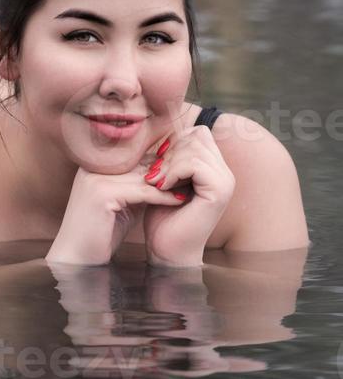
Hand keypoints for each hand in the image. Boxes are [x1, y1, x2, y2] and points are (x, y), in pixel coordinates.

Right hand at [45, 163, 184, 266]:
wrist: (76, 259)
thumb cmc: (100, 235)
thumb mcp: (122, 204)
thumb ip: (138, 187)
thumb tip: (166, 175)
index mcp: (94, 166)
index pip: (134, 156)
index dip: (162, 163)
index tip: (186, 169)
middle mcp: (92, 167)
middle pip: (139, 162)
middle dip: (169, 169)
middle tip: (194, 175)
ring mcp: (95, 179)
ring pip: (143, 175)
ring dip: (170, 181)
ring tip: (192, 186)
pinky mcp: (101, 194)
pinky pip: (142, 191)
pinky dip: (163, 196)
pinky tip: (180, 200)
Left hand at [143, 125, 235, 267]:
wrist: (167, 251)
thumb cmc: (162, 218)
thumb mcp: (165, 179)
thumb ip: (171, 156)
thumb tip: (164, 127)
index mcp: (215, 168)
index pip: (197, 133)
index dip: (173, 144)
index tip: (156, 165)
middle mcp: (225, 173)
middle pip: (196, 135)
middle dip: (169, 152)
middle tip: (153, 175)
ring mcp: (226, 181)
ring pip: (194, 147)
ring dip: (168, 163)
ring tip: (156, 183)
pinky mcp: (220, 190)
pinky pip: (194, 163)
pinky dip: (173, 172)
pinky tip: (162, 188)